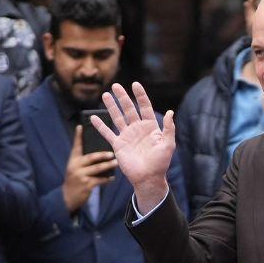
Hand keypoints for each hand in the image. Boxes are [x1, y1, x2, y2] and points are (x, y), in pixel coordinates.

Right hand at [63, 126, 117, 212]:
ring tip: (116, 163)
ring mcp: (80, 176)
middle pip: (90, 158)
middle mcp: (75, 166)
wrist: (67, 197)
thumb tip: (99, 153)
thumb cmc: (75, 180)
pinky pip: (100, 180)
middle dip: (102, 155)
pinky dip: (107, 179)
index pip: (76, 146)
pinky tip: (113, 178)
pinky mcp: (86, 185)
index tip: (80, 126)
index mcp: (73, 160)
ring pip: (97, 169)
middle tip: (112, 153)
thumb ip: (83, 161)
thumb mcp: (75, 168)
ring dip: (108, 166)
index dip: (78, 136)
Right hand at [91, 82, 174, 212]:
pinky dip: (100, 126)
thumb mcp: (168, 145)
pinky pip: (107, 133)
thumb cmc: (160, 163)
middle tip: (115, 85)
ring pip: (117, 117)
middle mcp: (137, 129)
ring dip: (111, 106)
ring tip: (105, 95)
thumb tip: (170, 112)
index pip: (144, 107)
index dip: (140, 96)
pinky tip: (93, 118)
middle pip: (129, 109)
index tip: (135, 84)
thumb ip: (169, 129)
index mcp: (150, 127)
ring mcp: (127, 136)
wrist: (148, 178)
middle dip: (123, 97)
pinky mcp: (118, 145)